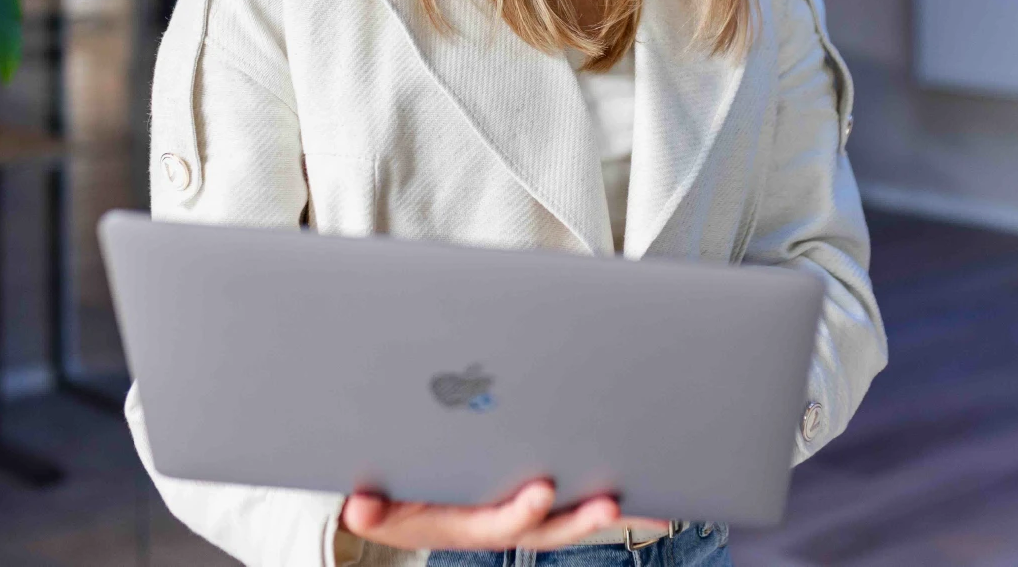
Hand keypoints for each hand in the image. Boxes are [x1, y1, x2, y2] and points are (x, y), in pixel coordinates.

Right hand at [341, 477, 630, 551]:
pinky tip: (657, 495)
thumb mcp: (377, 507)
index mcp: (466, 525)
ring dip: (607, 511)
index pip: (499, 523)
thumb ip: (373, 511)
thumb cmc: (391, 500)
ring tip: (651, 504)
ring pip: (572, 516)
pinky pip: (581, 501)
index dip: (521, 511)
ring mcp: (524, 513)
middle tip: (609, 503)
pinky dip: (618, 500)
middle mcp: (502, 523)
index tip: (542, 491)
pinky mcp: (541, 499)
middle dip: (580, 517)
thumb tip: (360, 508)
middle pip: (549, 527)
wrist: (398, 506)